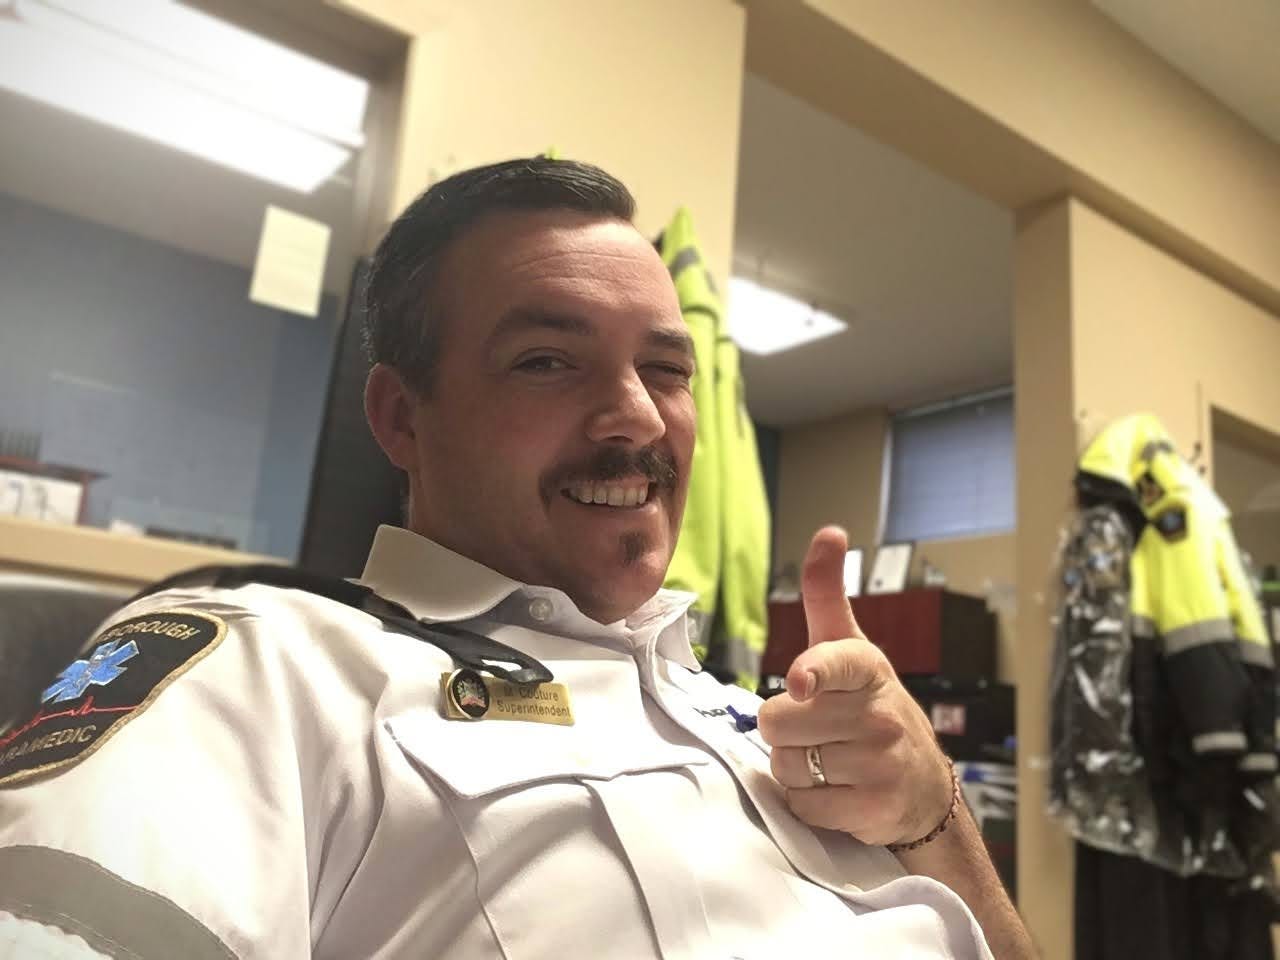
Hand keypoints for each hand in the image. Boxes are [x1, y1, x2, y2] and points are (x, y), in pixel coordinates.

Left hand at [757, 526, 952, 846]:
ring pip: (787, 766)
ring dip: (795, 769)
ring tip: (828, 761)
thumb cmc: (871, 706)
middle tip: (814, 730)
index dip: (812, 674)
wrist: (921, 785)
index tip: (802, 684)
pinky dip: (808, 804)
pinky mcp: (874, 807)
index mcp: (866, 668)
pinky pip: (803, 805)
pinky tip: (836, 791)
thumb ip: (826, 595)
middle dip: (784, 731)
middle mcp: (877, 714)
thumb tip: (828, 531)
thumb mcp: (851, 648)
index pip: (833, 664)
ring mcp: (879, 763)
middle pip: (777, 722)